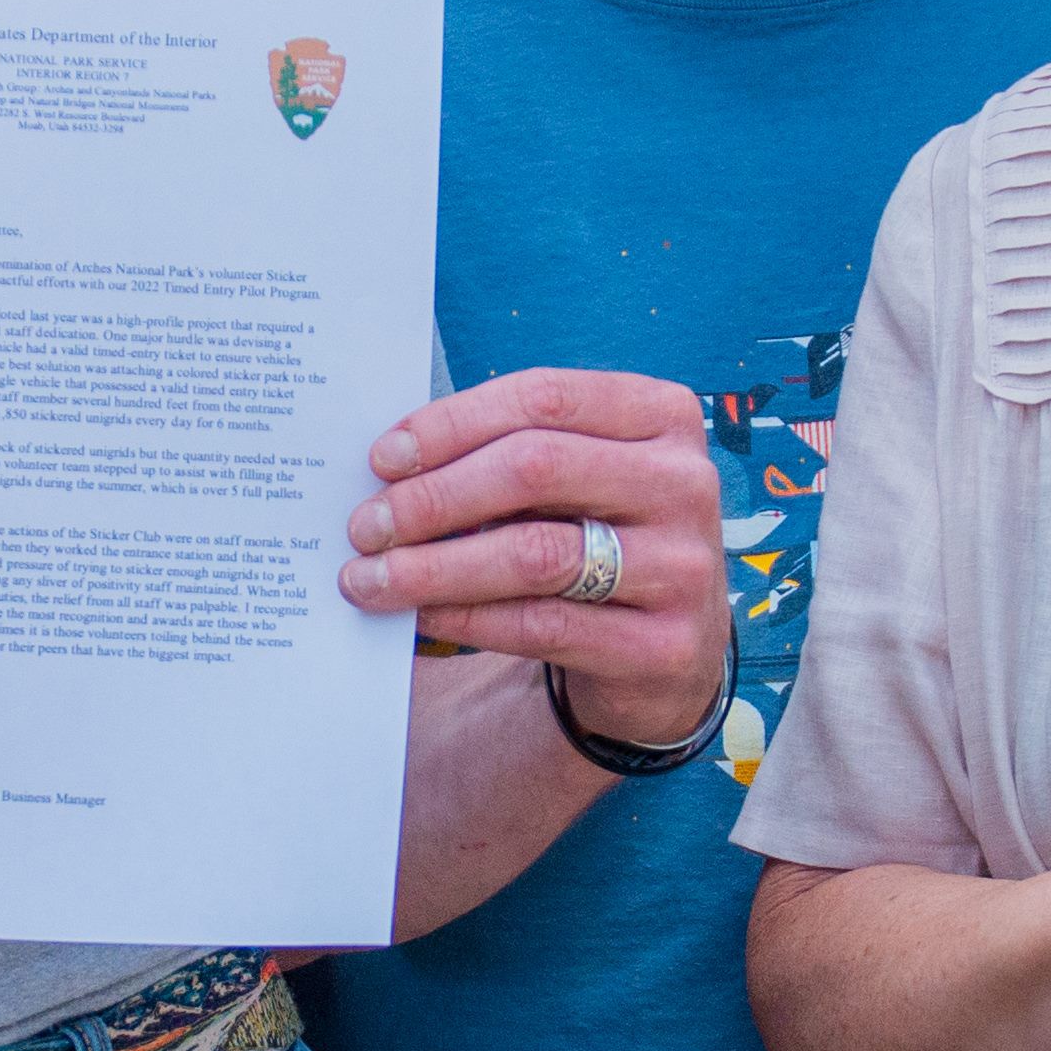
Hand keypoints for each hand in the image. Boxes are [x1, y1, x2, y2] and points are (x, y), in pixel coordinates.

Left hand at [342, 367, 725, 754]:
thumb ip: (509, 456)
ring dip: (436, 565)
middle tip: (365, 526)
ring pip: (536, 552)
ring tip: (371, 577)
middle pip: (536, 468)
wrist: (665, 653)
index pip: (544, 397)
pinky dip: (468, 616)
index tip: (383, 458)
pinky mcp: (664, 645)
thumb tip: (393, 464)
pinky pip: (544, 625)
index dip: (452, 423)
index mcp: (663, 414)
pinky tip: (420, 614)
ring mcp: (684, 566)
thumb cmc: (597, 538)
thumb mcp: (575, 480)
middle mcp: (685, 483)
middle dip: (434, 497)